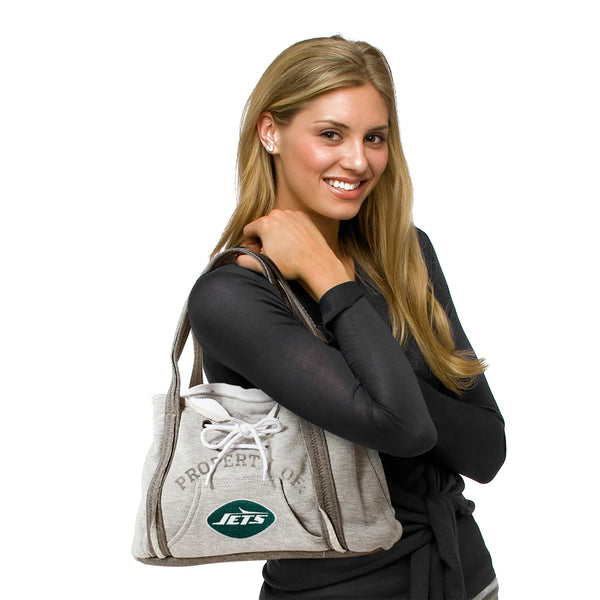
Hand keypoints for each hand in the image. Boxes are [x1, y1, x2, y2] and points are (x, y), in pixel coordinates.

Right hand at [236, 209, 350, 299]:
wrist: (317, 263)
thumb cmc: (292, 264)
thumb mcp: (263, 265)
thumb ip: (244, 261)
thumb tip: (235, 257)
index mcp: (265, 223)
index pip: (248, 230)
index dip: (250, 243)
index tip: (260, 252)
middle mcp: (278, 214)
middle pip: (262, 225)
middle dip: (264, 238)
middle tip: (272, 252)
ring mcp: (292, 213)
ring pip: (276, 222)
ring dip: (276, 233)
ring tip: (285, 248)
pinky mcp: (303, 216)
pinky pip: (290, 220)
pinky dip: (289, 230)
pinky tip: (294, 243)